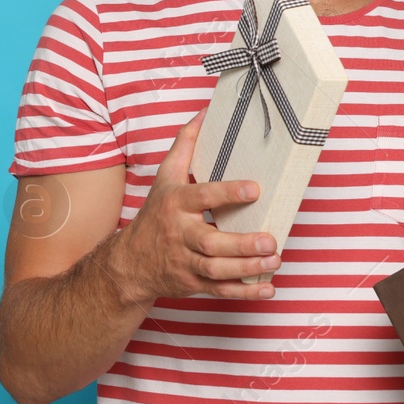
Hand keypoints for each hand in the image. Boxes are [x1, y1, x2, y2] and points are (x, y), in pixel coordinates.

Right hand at [113, 108, 281, 303]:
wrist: (129, 263)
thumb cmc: (155, 214)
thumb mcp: (165, 177)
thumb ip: (185, 144)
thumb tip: (205, 112)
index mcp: (176, 205)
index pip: (202, 196)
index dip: (228, 194)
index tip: (255, 189)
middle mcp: (180, 235)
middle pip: (211, 242)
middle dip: (242, 243)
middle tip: (270, 239)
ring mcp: (186, 262)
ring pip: (217, 269)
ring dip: (247, 268)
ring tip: (273, 259)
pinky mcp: (193, 284)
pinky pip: (220, 291)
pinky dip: (245, 291)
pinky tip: (267, 287)